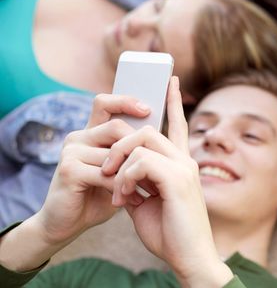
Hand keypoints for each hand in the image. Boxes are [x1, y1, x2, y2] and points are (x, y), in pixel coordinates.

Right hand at [0, 94, 150, 271]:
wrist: (67, 224)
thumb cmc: (98, 196)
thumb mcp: (119, 171)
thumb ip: (130, 153)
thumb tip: (159, 136)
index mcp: (91, 133)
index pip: (106, 103)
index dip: (126, 101)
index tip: (149, 108)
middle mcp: (78, 137)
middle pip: (117, 127)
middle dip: (140, 148)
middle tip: (159, 168)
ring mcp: (71, 152)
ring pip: (115, 152)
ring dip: (136, 173)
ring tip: (151, 189)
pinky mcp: (69, 170)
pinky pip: (106, 174)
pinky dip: (124, 188)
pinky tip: (134, 201)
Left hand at [103, 77, 233, 286]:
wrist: (189, 258)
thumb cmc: (170, 234)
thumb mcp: (146, 203)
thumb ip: (135, 182)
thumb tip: (118, 174)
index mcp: (180, 164)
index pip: (178, 125)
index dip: (174, 101)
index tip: (171, 80)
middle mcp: (185, 160)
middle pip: (149, 129)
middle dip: (120, 142)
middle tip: (107, 170)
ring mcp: (183, 167)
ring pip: (143, 140)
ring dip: (120, 162)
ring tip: (116, 190)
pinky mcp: (177, 179)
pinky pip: (141, 162)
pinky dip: (126, 178)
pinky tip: (124, 197)